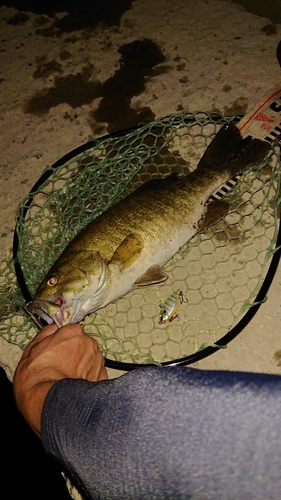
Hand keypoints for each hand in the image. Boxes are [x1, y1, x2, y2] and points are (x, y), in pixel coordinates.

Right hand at [13, 323, 107, 437]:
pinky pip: (95, 374)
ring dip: (81, 366)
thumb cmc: (37, 378)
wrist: (50, 403)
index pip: (69, 332)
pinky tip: (75, 387)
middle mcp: (89, 343)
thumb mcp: (30, 352)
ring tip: (66, 379)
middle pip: (81, 345)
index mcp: (72, 333)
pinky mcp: (102, 378)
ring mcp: (98, 361)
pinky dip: (87, 379)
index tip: (55, 351)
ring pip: (89, 360)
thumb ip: (44, 336)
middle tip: (59, 367)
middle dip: (73, 354)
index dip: (61, 343)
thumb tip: (50, 330)